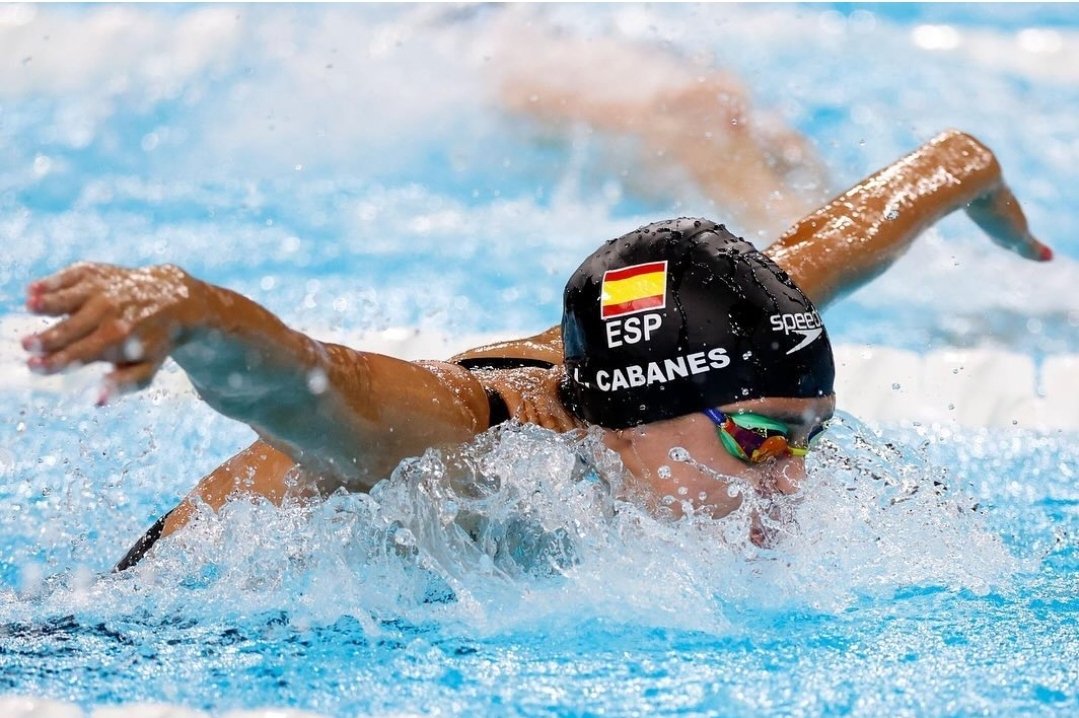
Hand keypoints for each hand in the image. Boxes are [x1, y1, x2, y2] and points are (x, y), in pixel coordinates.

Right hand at [23, 262, 199, 403]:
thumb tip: (97, 400)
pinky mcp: (95, 273)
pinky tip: (33, 290)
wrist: (175, 300)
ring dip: (49, 302)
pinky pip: (71, 276)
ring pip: (70, 297)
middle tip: (26, 345)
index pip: (81, 353)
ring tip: (31, 306)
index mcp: (118, 338)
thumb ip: (123, 385)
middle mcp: (109, 311)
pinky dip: (53, 282)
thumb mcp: (147, 368)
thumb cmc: (153, 340)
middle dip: (48, 338)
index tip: (35, 366)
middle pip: (71, 328)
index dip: (56, 361)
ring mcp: (101, 289)